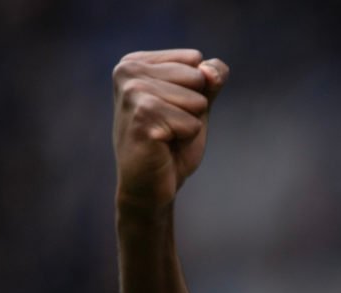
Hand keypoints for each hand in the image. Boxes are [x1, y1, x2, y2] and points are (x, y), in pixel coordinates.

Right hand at [112, 49, 227, 212]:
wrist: (150, 185)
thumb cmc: (172, 145)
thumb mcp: (196, 105)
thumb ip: (210, 80)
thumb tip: (211, 70)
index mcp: (136, 62)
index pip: (195, 59)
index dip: (195, 90)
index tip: (171, 110)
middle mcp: (128, 70)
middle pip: (197, 76)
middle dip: (193, 107)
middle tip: (169, 127)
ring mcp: (132, 92)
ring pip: (196, 100)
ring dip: (189, 124)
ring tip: (166, 136)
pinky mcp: (142, 116)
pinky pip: (191, 122)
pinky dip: (186, 137)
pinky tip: (163, 145)